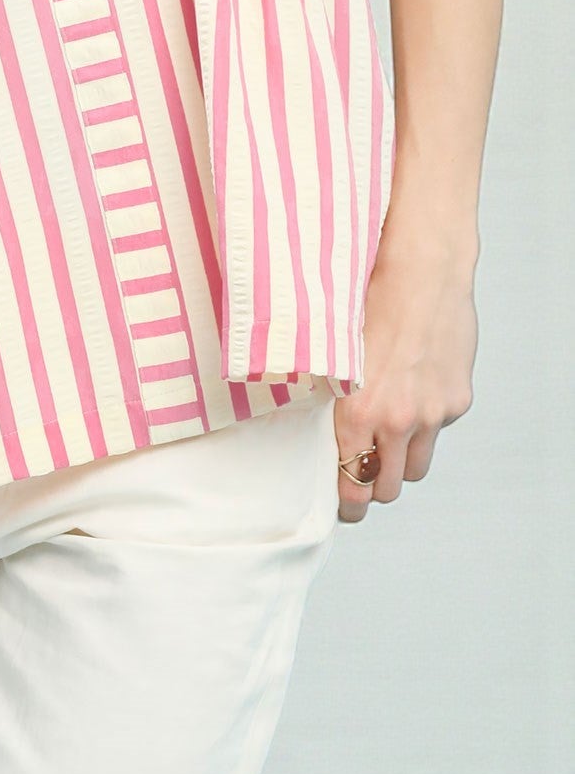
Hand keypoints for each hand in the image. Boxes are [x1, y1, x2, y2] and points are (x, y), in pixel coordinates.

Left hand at [333, 229, 477, 523]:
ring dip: (399, 462)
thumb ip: (331, 394)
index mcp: (359, 410)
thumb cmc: (369, 300)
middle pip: (386, 487)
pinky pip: (437, 430)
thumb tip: (317, 428)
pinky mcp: (456, 402)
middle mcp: (398, 419)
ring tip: (386, 444)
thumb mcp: (335, 350)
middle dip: (373, 486)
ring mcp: (432, 413)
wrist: (423, 271)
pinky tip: (412, 392)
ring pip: (415, 467)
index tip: (342, 501)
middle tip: (362, 478)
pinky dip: (425, 424)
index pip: (351, 481)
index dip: (346, 498)